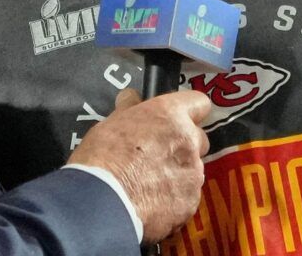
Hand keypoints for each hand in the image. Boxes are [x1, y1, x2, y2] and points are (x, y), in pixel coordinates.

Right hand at [68, 87, 211, 241]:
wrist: (104, 203)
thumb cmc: (103, 157)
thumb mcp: (110, 124)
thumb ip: (129, 109)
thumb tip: (132, 97)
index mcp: (170, 115)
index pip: (198, 103)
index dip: (188, 111)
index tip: (176, 120)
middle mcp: (189, 141)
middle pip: (198, 139)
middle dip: (183, 146)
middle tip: (158, 155)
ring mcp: (193, 174)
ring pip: (193, 170)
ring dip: (178, 174)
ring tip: (150, 186)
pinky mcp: (190, 203)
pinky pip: (187, 197)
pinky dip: (174, 199)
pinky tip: (152, 204)